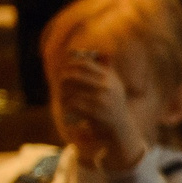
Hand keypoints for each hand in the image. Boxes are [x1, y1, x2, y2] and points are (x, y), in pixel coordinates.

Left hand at [54, 51, 146, 170]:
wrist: (121, 131)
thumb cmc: (113, 107)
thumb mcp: (112, 85)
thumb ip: (103, 68)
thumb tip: (82, 52)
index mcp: (110, 77)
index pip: (83, 63)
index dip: (69, 66)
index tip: (64, 71)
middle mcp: (107, 85)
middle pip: (73, 75)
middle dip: (63, 80)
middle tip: (60, 86)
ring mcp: (102, 98)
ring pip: (70, 90)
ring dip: (63, 95)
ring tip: (64, 100)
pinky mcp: (96, 111)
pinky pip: (72, 104)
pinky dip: (67, 107)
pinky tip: (68, 110)